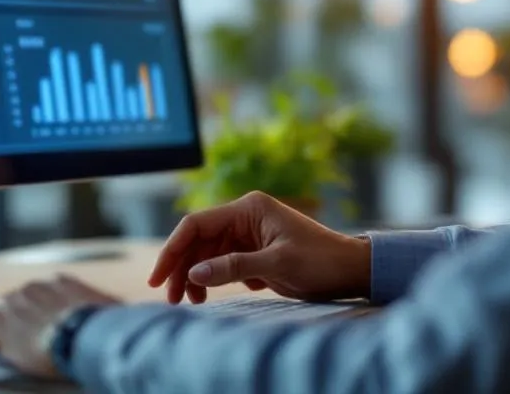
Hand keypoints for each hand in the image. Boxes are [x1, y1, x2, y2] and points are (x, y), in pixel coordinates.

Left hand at [0, 275, 120, 378]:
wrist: (82, 332)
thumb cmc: (102, 325)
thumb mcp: (112, 314)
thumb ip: (111, 313)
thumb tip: (129, 316)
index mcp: (62, 284)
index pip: (45, 293)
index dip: (41, 309)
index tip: (42, 319)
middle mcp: (34, 289)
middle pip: (18, 302)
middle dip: (17, 318)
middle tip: (18, 335)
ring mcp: (13, 305)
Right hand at [149, 191, 370, 304]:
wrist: (352, 270)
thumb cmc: (320, 262)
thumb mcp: (277, 266)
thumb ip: (234, 267)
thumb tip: (195, 273)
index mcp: (248, 208)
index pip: (196, 225)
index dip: (172, 250)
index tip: (157, 277)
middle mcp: (244, 216)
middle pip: (198, 239)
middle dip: (181, 267)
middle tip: (171, 298)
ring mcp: (249, 232)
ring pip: (208, 252)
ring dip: (196, 275)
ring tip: (191, 302)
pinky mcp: (254, 250)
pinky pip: (223, 261)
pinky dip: (213, 278)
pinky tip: (211, 295)